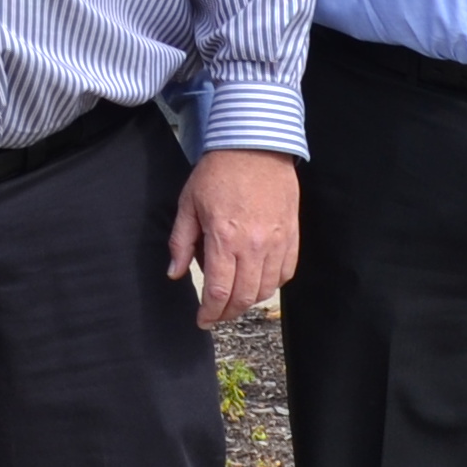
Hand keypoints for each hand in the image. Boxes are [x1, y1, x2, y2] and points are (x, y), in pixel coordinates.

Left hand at [166, 147, 299, 329]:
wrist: (255, 146)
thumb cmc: (219, 172)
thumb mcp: (189, 204)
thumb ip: (181, 241)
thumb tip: (174, 271)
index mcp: (224, 238)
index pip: (219, 291)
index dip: (210, 312)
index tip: (203, 320)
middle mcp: (253, 245)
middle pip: (243, 297)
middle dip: (228, 313)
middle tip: (217, 315)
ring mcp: (276, 241)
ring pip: (266, 289)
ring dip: (249, 300)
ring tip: (235, 298)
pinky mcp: (291, 234)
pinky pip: (286, 272)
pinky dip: (272, 284)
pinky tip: (259, 281)